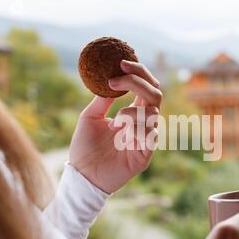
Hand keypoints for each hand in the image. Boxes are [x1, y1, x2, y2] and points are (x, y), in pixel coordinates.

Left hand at [69, 60, 161, 193]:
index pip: (146, 87)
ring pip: (152, 112)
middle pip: (155, 94)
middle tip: (118, 78)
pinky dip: (133, 128)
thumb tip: (111, 78)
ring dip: (130, 112)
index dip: (139, 73)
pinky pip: (149, 132)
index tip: (121, 62)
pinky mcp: (146, 153)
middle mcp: (143, 123)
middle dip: (138, 82)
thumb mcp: (90, 117)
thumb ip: (103, 99)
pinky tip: (119, 136)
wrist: (82, 175)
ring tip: (114, 123)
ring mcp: (146, 138)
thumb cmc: (85, 147)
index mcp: (132, 113)